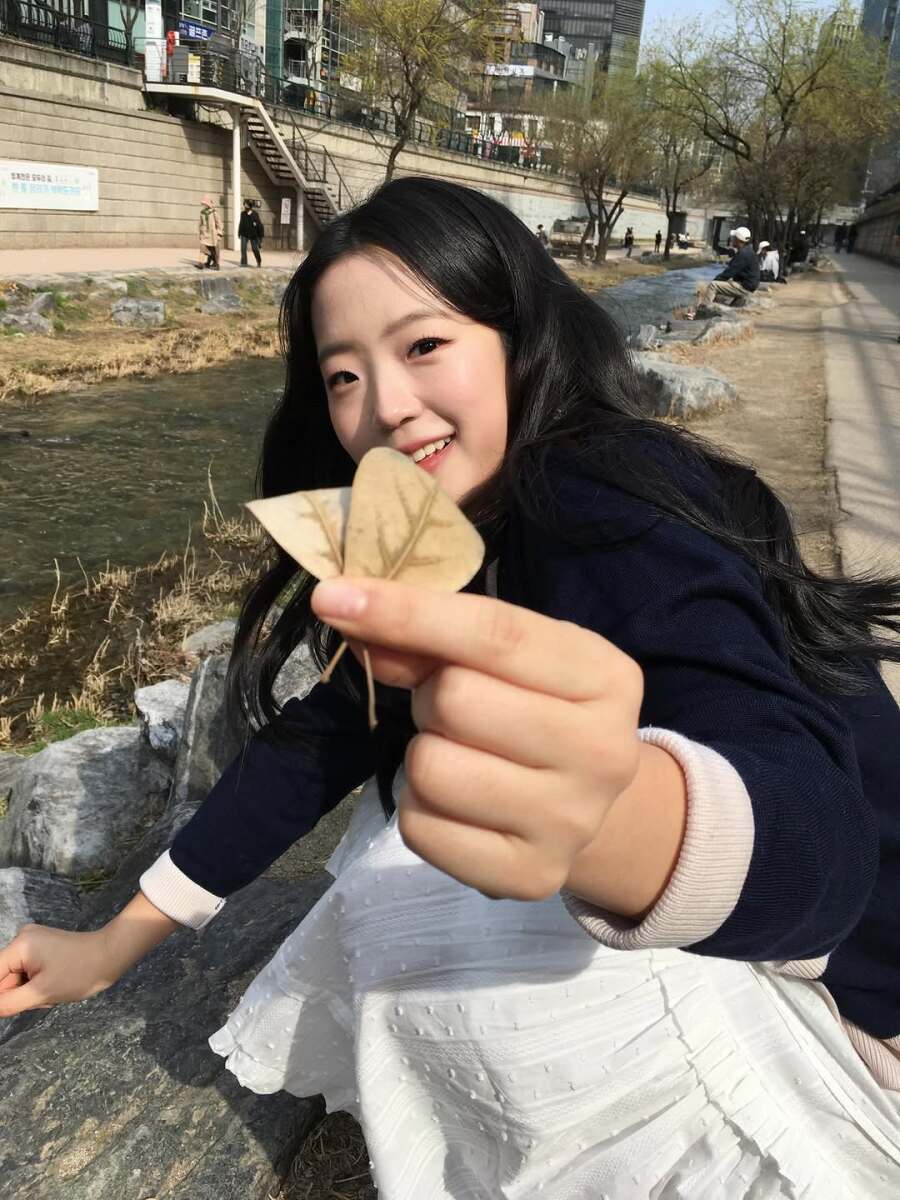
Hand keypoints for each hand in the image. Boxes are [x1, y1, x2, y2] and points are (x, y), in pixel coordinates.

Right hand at [0, 925, 122, 1017]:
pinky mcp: (41, 948)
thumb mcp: (41, 993)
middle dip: (18, 995)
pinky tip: (53, 986)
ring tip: (51, 992)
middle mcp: (22, 938)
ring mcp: (32, 942)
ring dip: (28, 993)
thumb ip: (8, 1003)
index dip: (0, 996)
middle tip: (43, 998)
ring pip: (16, 979)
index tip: (23, 1000)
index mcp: (19, 945)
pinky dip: (35, 985)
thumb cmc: (80, 973)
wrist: (111, 955)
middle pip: (4, 978)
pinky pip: (27, 973)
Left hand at [312, 578, 643, 901]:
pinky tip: (456, 801)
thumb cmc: (539, 709)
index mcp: (605, 677)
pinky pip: (421, 829)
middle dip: (431, 697)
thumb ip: (432, 637)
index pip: (495, 633)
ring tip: (459, 754)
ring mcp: (570, 822)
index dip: (407, 612)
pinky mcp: (531, 875)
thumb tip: (350, 615)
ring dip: (423, 753)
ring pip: (432, 768)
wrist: (592, 804)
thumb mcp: (507, 659)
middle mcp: (603, 751)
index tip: (332, 597)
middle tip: (454, 710)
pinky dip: (418, 808)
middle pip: (456, 700)